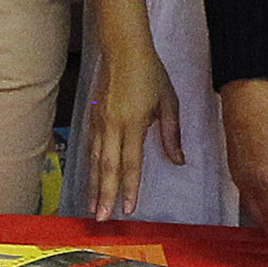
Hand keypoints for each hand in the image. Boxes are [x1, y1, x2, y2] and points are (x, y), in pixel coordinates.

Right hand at [86, 34, 184, 221]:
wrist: (122, 48)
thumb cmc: (149, 72)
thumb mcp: (169, 101)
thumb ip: (172, 134)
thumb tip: (178, 161)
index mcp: (133, 122)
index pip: (131, 163)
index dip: (129, 188)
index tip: (128, 208)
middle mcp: (112, 125)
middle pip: (107, 167)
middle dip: (104, 195)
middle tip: (101, 218)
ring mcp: (98, 121)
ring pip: (94, 160)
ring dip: (93, 186)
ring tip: (92, 207)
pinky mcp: (91, 117)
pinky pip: (89, 148)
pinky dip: (89, 168)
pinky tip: (89, 181)